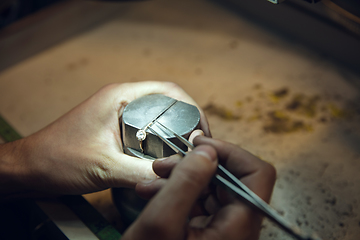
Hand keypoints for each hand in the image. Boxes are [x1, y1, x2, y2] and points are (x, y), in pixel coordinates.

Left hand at [0, 81, 209, 195]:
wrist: (30, 167)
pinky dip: (159, 138)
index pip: (168, 91)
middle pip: (166, 101)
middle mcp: (121, 99)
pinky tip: (163, 155)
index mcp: (120, 97)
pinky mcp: (113, 126)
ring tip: (185, 151)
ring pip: (156, 115)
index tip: (202, 131)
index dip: (192, 108)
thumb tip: (175, 177)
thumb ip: (141, 172)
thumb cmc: (59, 160)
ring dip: (173, 130)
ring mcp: (117, 111)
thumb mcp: (105, 168)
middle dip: (186, 120)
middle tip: (198, 145)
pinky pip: (145, 127)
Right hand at [124, 136, 275, 239]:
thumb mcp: (160, 224)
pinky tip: (155, 191)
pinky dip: (180, 192)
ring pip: (214, 189)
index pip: (258, 175)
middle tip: (167, 161)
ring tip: (155, 177)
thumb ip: (186, 183)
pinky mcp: (209, 234)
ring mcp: (224, 233)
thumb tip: (207, 152)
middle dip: (198, 164)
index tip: (200, 145)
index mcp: (237, 229)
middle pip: (233, 179)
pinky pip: (202, 203)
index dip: (231, 153)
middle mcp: (238, 230)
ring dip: (184, 177)